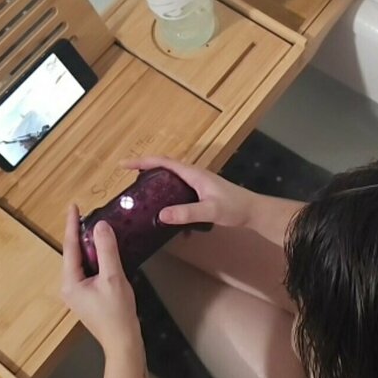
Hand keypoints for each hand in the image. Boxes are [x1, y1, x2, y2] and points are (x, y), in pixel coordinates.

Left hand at [62, 204, 139, 355]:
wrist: (123, 342)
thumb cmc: (117, 313)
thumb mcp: (113, 277)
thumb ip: (106, 250)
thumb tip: (101, 226)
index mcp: (70, 282)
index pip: (70, 247)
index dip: (72, 225)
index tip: (73, 206)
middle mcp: (70, 286)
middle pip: (74, 254)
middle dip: (81, 234)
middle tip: (89, 214)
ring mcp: (78, 293)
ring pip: (83, 262)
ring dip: (90, 246)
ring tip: (97, 229)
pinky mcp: (88, 296)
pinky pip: (89, 270)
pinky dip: (96, 258)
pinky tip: (105, 252)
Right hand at [119, 155, 257, 229]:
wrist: (253, 211)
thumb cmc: (234, 207)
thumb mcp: (210, 211)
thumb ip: (187, 213)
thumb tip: (160, 215)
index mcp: (193, 174)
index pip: (163, 162)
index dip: (142, 162)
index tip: (124, 164)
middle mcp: (193, 174)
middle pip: (164, 167)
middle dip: (144, 170)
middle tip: (127, 181)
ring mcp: (197, 183)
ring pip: (170, 178)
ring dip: (155, 182)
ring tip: (140, 194)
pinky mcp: (200, 192)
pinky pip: (177, 189)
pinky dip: (166, 194)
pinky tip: (163, 211)